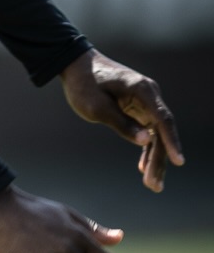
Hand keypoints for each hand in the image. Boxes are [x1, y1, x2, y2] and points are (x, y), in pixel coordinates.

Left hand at [60, 49, 183, 191]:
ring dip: (153, 158)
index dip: (172, 142)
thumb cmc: (84, 84)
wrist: (75, 66)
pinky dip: (145, 148)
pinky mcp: (137, 107)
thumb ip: (122, 125)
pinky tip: (142, 168)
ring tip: (152, 184)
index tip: (178, 162)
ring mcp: (145, 101)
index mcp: (142, 90)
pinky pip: (147, 130)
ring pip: (155, 133)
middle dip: (159, 159)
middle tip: (154, 186)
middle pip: (161, 131)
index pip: (163, 120)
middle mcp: (149, 95)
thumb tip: (147, 141)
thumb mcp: (98, 108)